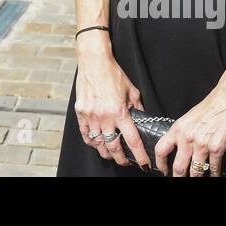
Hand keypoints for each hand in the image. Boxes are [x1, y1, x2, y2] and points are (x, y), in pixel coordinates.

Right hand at [72, 35, 151, 169]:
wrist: (94, 62)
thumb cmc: (113, 74)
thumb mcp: (132, 91)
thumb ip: (137, 108)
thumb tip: (142, 121)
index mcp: (120, 112)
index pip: (132, 140)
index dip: (139, 155)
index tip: (144, 163)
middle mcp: (104, 116)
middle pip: (113, 147)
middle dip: (121, 159)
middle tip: (126, 161)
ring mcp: (90, 116)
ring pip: (98, 144)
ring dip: (106, 152)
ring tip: (112, 154)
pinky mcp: (80, 112)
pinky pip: (85, 134)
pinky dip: (92, 142)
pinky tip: (97, 144)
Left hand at [154, 82, 225, 176]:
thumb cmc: (210, 106)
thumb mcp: (188, 118)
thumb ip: (182, 133)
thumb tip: (178, 147)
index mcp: (178, 129)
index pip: (161, 149)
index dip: (160, 163)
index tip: (162, 170)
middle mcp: (187, 138)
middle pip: (178, 167)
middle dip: (178, 177)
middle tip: (179, 180)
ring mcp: (202, 144)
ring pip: (196, 171)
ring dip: (197, 177)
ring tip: (197, 178)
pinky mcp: (217, 148)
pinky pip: (214, 168)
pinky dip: (214, 174)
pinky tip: (214, 175)